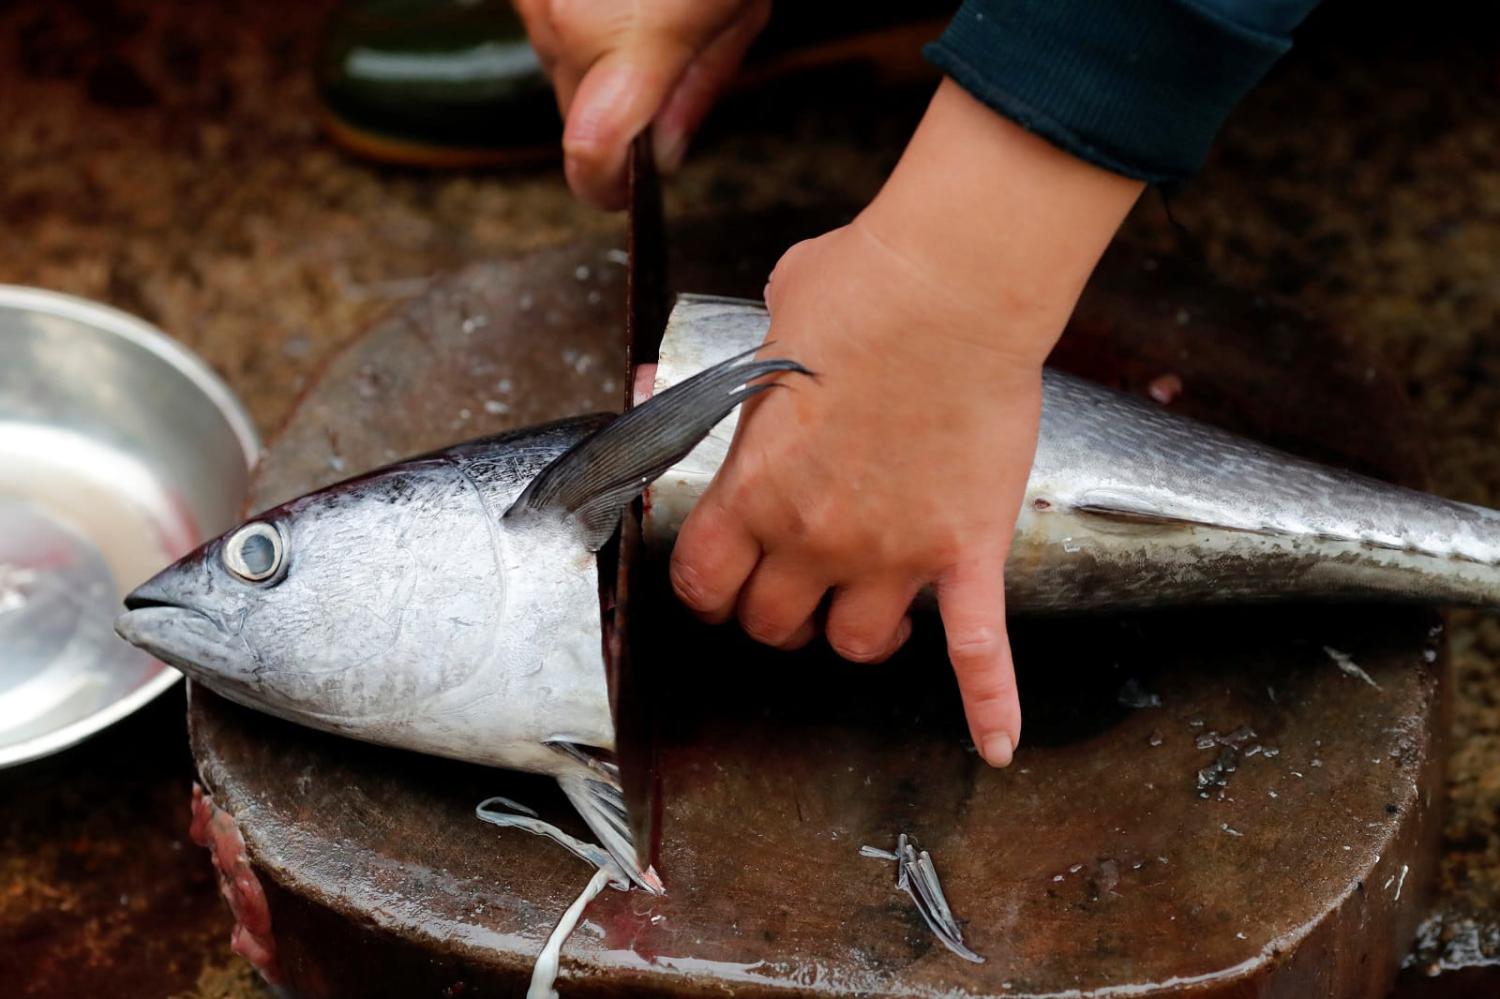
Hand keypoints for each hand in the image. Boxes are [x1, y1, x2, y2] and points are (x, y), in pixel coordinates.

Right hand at [513, 0, 769, 207]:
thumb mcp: (737, 9)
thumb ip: (696, 88)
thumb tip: (665, 152)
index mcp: (627, 36)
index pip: (591, 151)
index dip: (604, 186)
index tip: (620, 194)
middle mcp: (561, 17)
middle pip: (574, 109)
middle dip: (614, 107)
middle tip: (666, 60)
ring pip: (557, 61)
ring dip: (595, 55)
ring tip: (644, 6)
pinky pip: (546, 20)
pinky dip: (577, 16)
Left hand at [670, 81, 1143, 765]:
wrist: (952, 286)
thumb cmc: (857, 292)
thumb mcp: (761, 333)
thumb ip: (716, 384)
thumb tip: (653, 386)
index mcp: (753, 488)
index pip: (705, 585)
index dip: (711, 591)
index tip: (724, 582)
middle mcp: (814, 537)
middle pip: (776, 626)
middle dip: (781, 611)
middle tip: (798, 586)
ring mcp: (893, 553)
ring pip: (858, 643)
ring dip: (857, 631)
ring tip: (869, 608)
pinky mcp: (965, 550)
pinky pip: (978, 648)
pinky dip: (992, 702)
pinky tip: (998, 743)